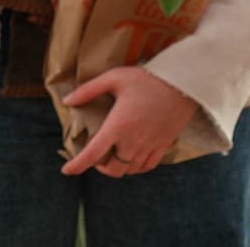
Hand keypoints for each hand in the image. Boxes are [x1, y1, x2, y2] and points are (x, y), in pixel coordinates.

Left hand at [60, 67, 198, 178]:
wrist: (182, 84)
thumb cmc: (146, 79)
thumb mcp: (114, 78)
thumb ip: (88, 90)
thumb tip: (67, 101)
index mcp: (118, 126)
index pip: (93, 154)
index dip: (77, 165)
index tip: (66, 170)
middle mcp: (133, 141)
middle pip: (112, 169)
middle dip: (100, 167)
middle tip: (95, 157)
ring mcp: (149, 146)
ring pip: (129, 170)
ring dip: (117, 167)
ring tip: (112, 156)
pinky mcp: (163, 146)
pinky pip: (147, 167)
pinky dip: (135, 168)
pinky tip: (131, 158)